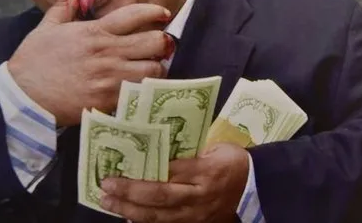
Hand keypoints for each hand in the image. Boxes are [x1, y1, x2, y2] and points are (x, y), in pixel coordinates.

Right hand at [7, 0, 174, 125]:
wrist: (23, 98)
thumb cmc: (33, 62)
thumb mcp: (46, 29)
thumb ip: (64, 7)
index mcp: (95, 32)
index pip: (135, 15)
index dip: (155, 12)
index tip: (163, 14)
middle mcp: (107, 52)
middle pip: (155, 42)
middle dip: (162, 42)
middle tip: (159, 47)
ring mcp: (111, 77)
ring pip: (154, 69)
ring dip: (157, 68)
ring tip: (151, 69)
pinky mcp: (110, 99)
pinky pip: (141, 92)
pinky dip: (147, 90)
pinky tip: (142, 88)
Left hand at [100, 143, 249, 222]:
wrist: (256, 186)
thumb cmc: (233, 160)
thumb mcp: (214, 147)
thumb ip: (188, 150)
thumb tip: (156, 146)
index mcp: (206, 170)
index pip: (169, 172)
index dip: (141, 173)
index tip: (118, 169)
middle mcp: (199, 195)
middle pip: (160, 196)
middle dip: (129, 193)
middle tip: (106, 187)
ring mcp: (197, 214)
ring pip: (160, 216)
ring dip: (130, 211)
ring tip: (109, 203)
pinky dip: (146, 222)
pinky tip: (129, 217)